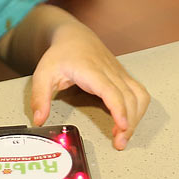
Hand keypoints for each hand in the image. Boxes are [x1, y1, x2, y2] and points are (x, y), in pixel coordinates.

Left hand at [30, 22, 149, 149]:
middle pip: (129, 98)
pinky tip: (128, 121)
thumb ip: (40, 97)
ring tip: (124, 135)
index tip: (122, 126)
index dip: (119, 109)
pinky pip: (139, 93)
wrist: (74, 35)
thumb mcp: (43, 74)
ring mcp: (120, 73)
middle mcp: (110, 71)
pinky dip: (138, 109)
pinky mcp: (124, 76)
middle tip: (119, 143)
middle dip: (129, 122)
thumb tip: (39, 119)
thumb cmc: (61, 54)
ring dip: (137, 117)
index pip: (111, 91)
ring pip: (139, 96)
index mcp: (91, 70)